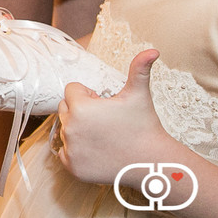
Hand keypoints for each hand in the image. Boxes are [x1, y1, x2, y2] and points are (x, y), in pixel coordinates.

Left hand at [54, 49, 171, 184]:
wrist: (152, 162)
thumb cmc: (144, 125)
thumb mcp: (139, 94)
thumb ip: (139, 68)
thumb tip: (153, 50)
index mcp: (80, 108)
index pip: (72, 90)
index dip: (89, 95)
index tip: (104, 104)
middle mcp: (70, 129)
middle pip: (65, 108)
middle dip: (80, 110)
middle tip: (104, 119)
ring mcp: (70, 150)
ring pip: (65, 130)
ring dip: (78, 129)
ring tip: (103, 135)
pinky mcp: (73, 168)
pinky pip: (64, 152)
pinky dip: (76, 151)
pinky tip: (96, 149)